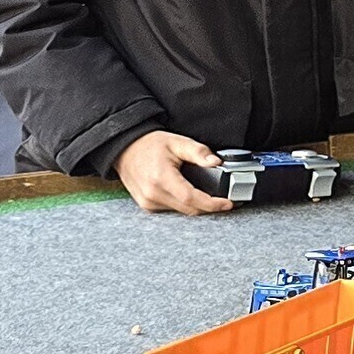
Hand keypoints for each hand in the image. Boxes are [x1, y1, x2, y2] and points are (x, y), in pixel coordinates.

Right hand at [116, 130, 232, 214]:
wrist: (125, 148)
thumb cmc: (149, 145)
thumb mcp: (177, 141)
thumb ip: (198, 152)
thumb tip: (216, 162)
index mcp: (161, 178)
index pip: (191, 199)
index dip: (212, 204)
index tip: (228, 203)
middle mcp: (152, 194)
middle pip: (189, 209)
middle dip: (210, 207)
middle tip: (225, 201)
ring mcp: (148, 202)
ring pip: (181, 211)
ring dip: (197, 206)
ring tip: (210, 197)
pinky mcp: (147, 205)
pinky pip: (172, 210)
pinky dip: (184, 205)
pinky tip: (190, 196)